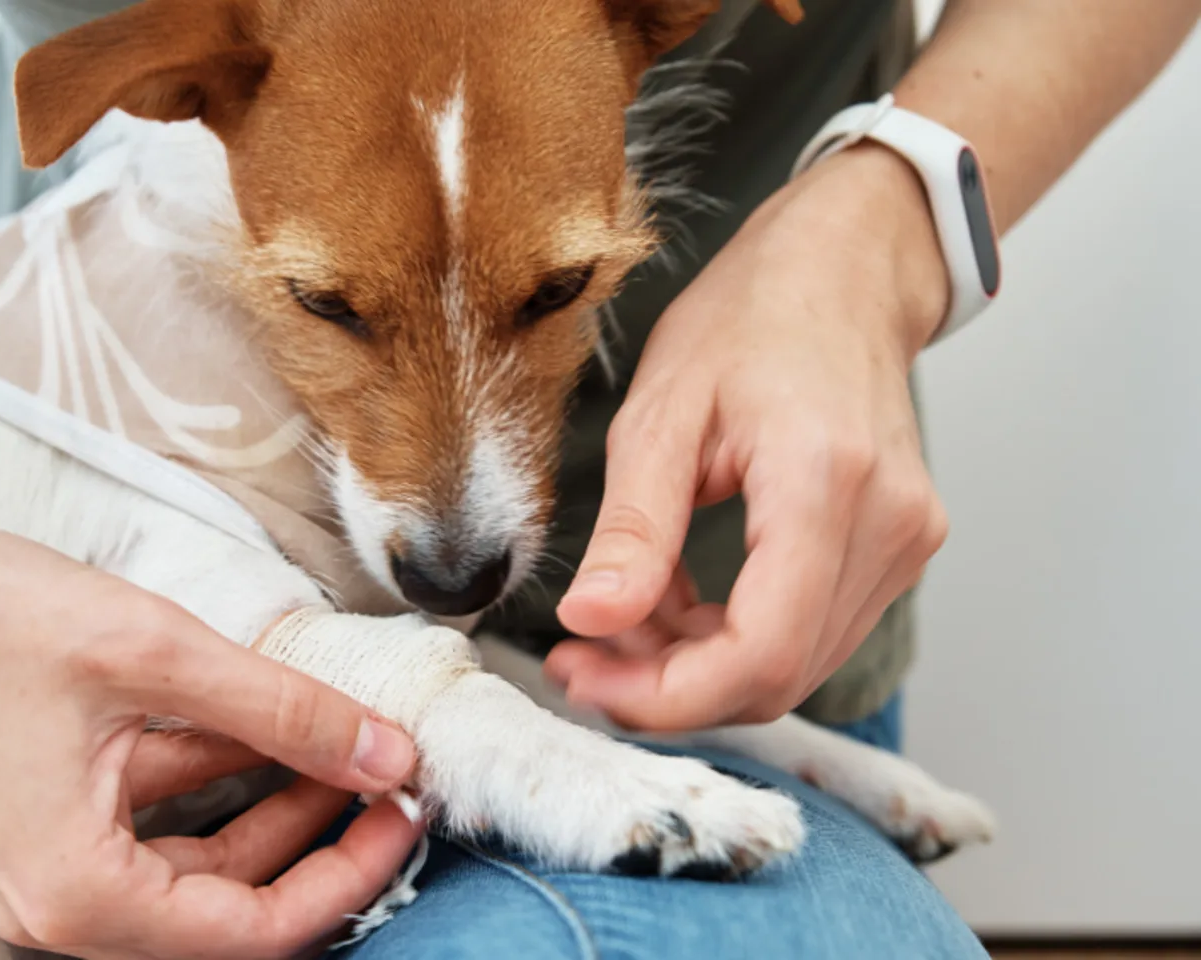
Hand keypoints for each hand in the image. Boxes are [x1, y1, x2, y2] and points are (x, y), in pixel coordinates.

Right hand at [0, 340, 419, 957]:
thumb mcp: (156, 654)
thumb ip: (282, 711)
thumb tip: (389, 754)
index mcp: (77, 895)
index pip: (253, 931)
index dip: (347, 874)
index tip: (407, 809)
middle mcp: (59, 906)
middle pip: (229, 904)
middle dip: (319, 838)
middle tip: (391, 770)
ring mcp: (49, 866)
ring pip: (197, 858)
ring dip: (274, 803)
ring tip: (347, 737)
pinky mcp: (47, 820)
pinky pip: (154, 819)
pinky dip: (216, 775)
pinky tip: (268, 718)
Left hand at [547, 143, 951, 731]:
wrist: (843, 271)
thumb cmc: (752, 318)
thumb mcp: (661, 412)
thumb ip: (633, 528)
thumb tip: (591, 621)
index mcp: (827, 483)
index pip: (761, 654)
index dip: (666, 696)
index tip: (582, 678)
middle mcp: (888, 527)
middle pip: (776, 676)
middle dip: (667, 685)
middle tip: (582, 653)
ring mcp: (904, 544)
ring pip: (791, 665)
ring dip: (695, 662)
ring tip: (626, 607)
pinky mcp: (896, 550)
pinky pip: (808, 630)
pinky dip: (731, 635)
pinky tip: (677, 596)